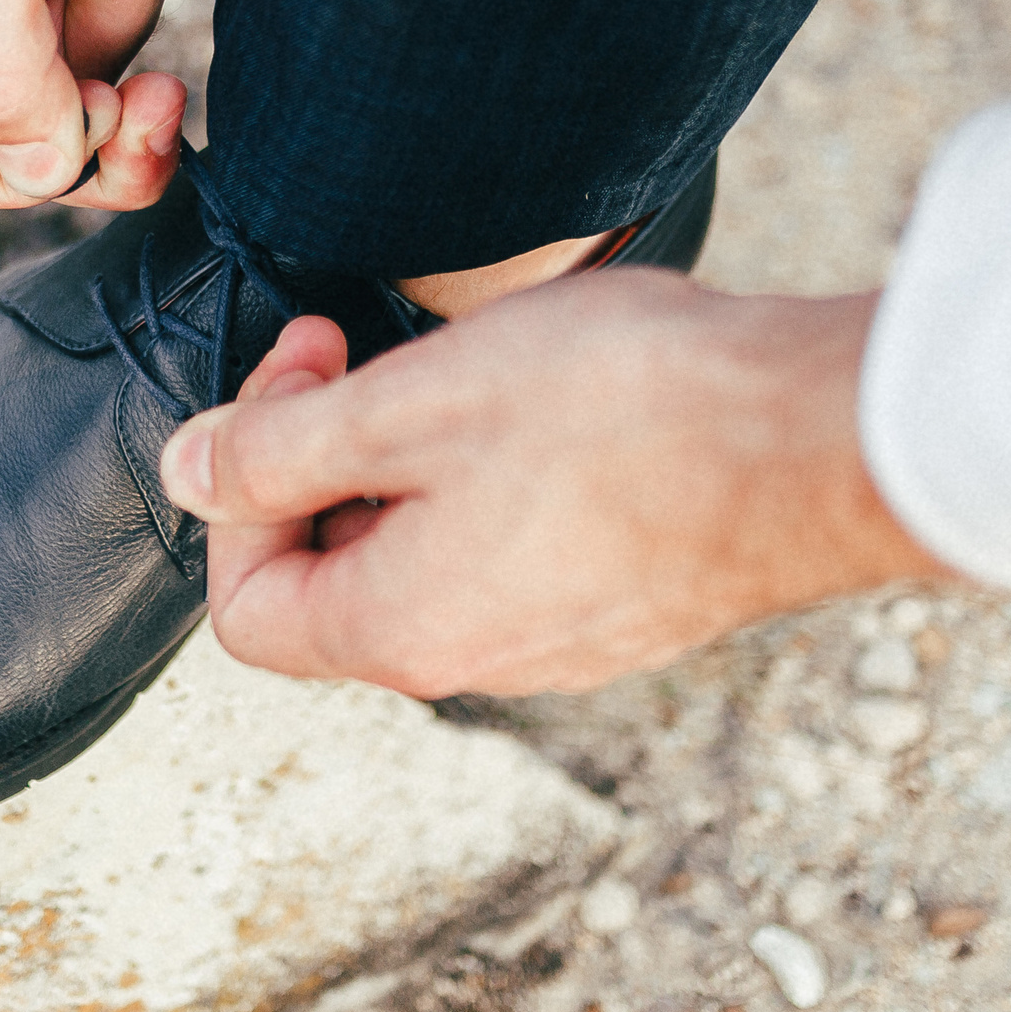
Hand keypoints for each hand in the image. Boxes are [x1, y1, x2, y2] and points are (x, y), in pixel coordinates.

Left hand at [157, 270, 956, 697]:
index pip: (246, 607)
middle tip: (362, 347)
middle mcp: (476, 663)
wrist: (825, 437)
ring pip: (427, 562)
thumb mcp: (414, 401)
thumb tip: (185, 474)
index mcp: (399, 631)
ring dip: (409, 463)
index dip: (234, 491)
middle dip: (321, 461)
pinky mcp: (628, 609)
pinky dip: (490, 483)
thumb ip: (281, 447)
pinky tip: (546, 401)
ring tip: (463, 366)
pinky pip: (513, 557)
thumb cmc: (626, 410)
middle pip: (335, 581)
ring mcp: (562, 644)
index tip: (298, 373)